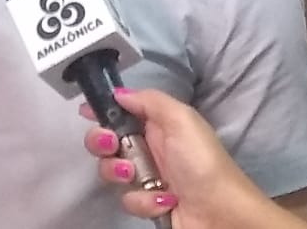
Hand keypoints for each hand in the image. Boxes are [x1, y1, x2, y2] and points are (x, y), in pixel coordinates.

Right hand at [82, 88, 297, 228]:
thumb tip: (118, 92)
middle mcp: (147, 147)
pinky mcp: (146, 204)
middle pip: (105, 139)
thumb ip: (148, 100)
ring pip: (110, 170)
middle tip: (111, 145)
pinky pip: (127, 199)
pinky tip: (162, 201)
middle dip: (100, 142)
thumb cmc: (201, 161)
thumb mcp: (181, 119)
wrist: (221, 213)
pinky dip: (142, 201)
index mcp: (157, 123)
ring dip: (118, 172)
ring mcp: (145, 177)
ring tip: (137, 177)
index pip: (121, 110)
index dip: (102, 110)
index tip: (85, 112)